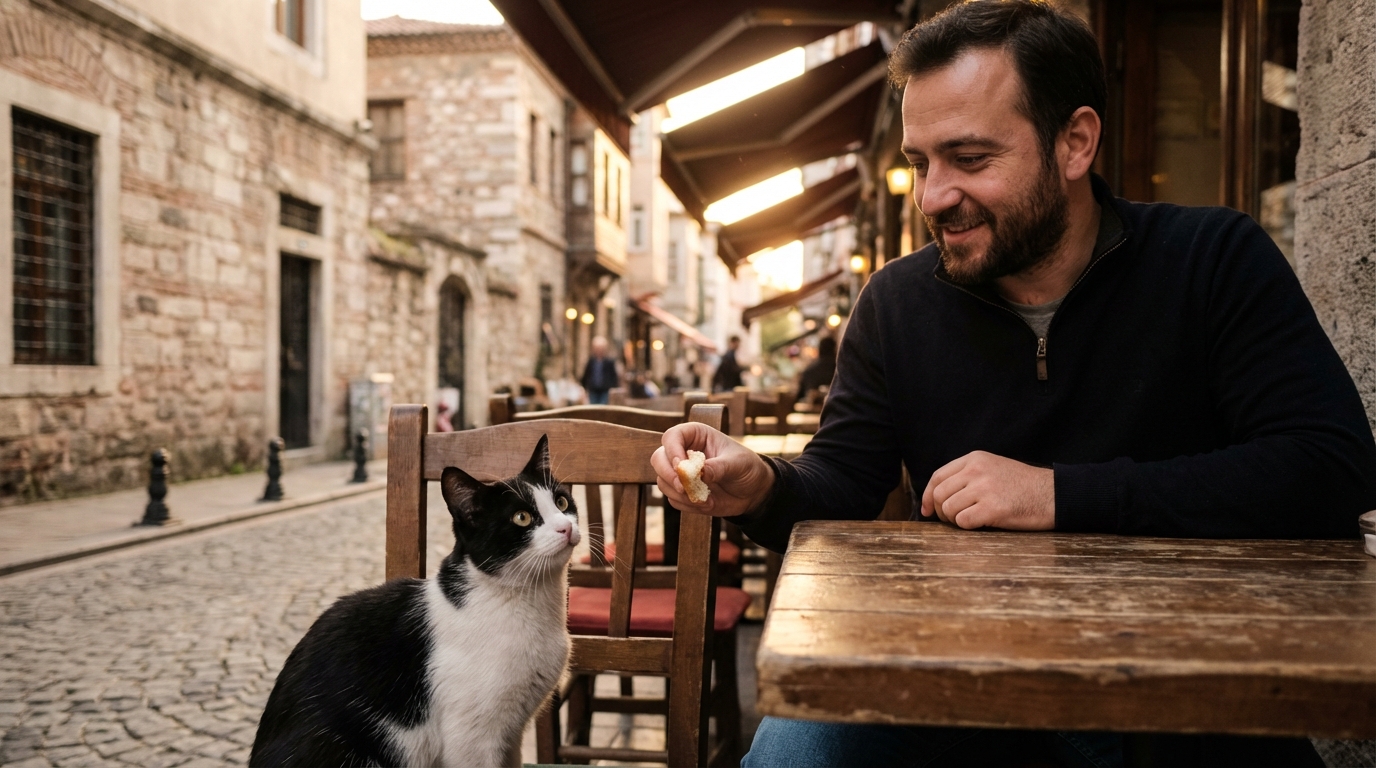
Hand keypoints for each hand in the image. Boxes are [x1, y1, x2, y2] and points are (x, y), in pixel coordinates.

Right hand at [651, 423, 774, 516]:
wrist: (753, 492)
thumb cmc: (747, 468)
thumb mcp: (738, 463)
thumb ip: (719, 467)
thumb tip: (701, 473)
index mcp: (696, 436)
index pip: (672, 436)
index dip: (672, 450)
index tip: (681, 466)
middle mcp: (683, 452)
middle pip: (658, 459)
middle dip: (668, 475)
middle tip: (683, 488)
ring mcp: (680, 474)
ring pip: (662, 482)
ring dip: (681, 494)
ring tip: (705, 499)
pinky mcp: (682, 492)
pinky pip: (673, 500)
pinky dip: (688, 505)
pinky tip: (707, 503)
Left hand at [920, 451, 1053, 529]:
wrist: (1054, 495)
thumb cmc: (1023, 487)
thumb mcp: (993, 468)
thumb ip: (967, 476)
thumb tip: (936, 498)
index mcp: (974, 459)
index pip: (938, 477)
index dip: (927, 496)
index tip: (927, 511)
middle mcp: (976, 470)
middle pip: (939, 494)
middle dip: (941, 512)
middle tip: (953, 520)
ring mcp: (984, 488)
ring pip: (948, 509)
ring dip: (955, 521)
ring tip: (971, 521)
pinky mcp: (993, 508)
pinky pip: (963, 522)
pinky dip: (968, 527)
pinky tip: (981, 524)